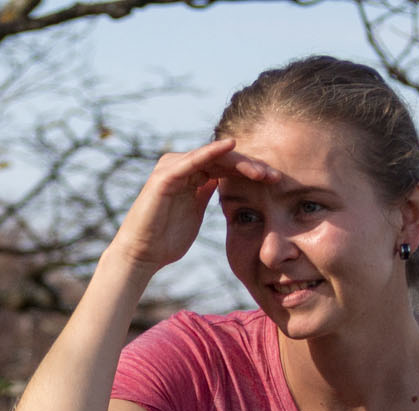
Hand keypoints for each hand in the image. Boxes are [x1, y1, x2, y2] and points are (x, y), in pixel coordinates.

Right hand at [108, 139, 279, 274]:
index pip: (227, 167)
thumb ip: (207, 195)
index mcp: (193, 176)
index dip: (252, 172)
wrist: (142, 254)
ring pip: (214, 157)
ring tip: (262, 171)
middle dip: (251, 166)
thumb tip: (226, 186)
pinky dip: (212, 151)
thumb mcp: (195, 214)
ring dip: (240, 162)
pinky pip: (194, 159)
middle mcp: (183, 166)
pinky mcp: (166, 174)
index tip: (276, 182)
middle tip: (275, 176)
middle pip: (224, 159)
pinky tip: (231, 146)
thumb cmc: (166, 241)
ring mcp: (174, 168)